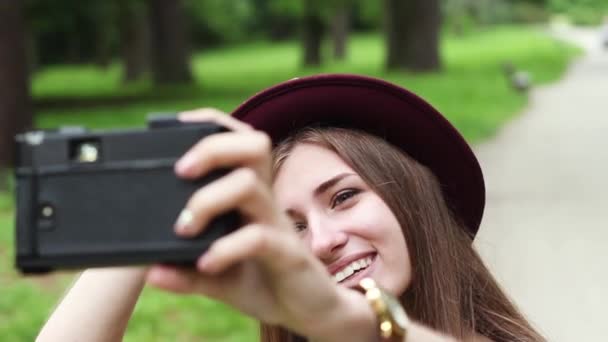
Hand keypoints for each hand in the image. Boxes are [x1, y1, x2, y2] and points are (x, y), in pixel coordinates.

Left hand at [145, 109, 352, 339]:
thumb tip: (149, 271)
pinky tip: (207, 263)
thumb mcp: (217, 277)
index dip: (212, 124)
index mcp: (249, 197)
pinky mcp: (288, 253)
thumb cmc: (263, 282)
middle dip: (212, 147)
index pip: (238, 141)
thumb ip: (185, 271)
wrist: (307, 311)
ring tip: (185, 227)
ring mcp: (278, 225)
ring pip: (249, 185)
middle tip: (181, 171)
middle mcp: (265, 202)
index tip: (175, 125)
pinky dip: (226, 248)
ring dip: (208, 198)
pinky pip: (258, 237)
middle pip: (252, 146)